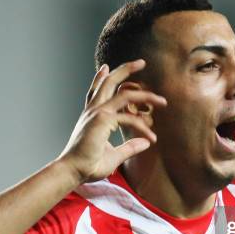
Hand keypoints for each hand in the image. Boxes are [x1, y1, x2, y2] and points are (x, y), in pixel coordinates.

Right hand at [58, 59, 166, 182]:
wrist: (72, 171)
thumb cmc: (87, 166)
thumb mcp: (113, 155)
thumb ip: (129, 147)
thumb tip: (145, 144)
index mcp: (91, 116)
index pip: (96, 91)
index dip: (100, 78)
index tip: (106, 67)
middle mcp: (93, 110)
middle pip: (110, 82)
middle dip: (126, 69)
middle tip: (142, 62)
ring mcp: (98, 113)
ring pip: (125, 94)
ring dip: (146, 95)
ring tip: (162, 101)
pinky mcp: (103, 120)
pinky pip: (129, 118)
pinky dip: (143, 128)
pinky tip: (152, 138)